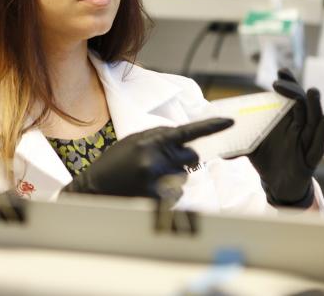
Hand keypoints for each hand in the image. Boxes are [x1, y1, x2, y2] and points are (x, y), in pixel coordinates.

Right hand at [62, 118, 233, 197]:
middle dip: (185, 160)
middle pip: (192, 158)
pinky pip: (177, 195)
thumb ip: (159, 137)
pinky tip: (148, 191)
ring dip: (173, 179)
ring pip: (184, 179)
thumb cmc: (115, 163)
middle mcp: (156, 160)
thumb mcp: (134, 141)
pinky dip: (167, 195)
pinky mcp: (157, 201)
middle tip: (165, 163)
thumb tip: (183, 136)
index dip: (211, 126)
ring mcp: (157, 182)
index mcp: (151, 141)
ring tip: (148, 180)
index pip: (187, 132)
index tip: (230, 122)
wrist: (94, 188)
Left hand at [247, 69, 323, 207]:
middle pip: (302, 104)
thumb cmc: (268, 159)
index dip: (288, 83)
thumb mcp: (250, 146)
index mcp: (286, 120)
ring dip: (314, 106)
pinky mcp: (311, 160)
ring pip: (314, 121)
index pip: (290, 96)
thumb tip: (212, 137)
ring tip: (313, 91)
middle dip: (294, 91)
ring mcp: (306, 143)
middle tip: (282, 83)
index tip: (281, 71)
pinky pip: (319, 146)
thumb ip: (235, 139)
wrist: (278, 185)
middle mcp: (299, 127)